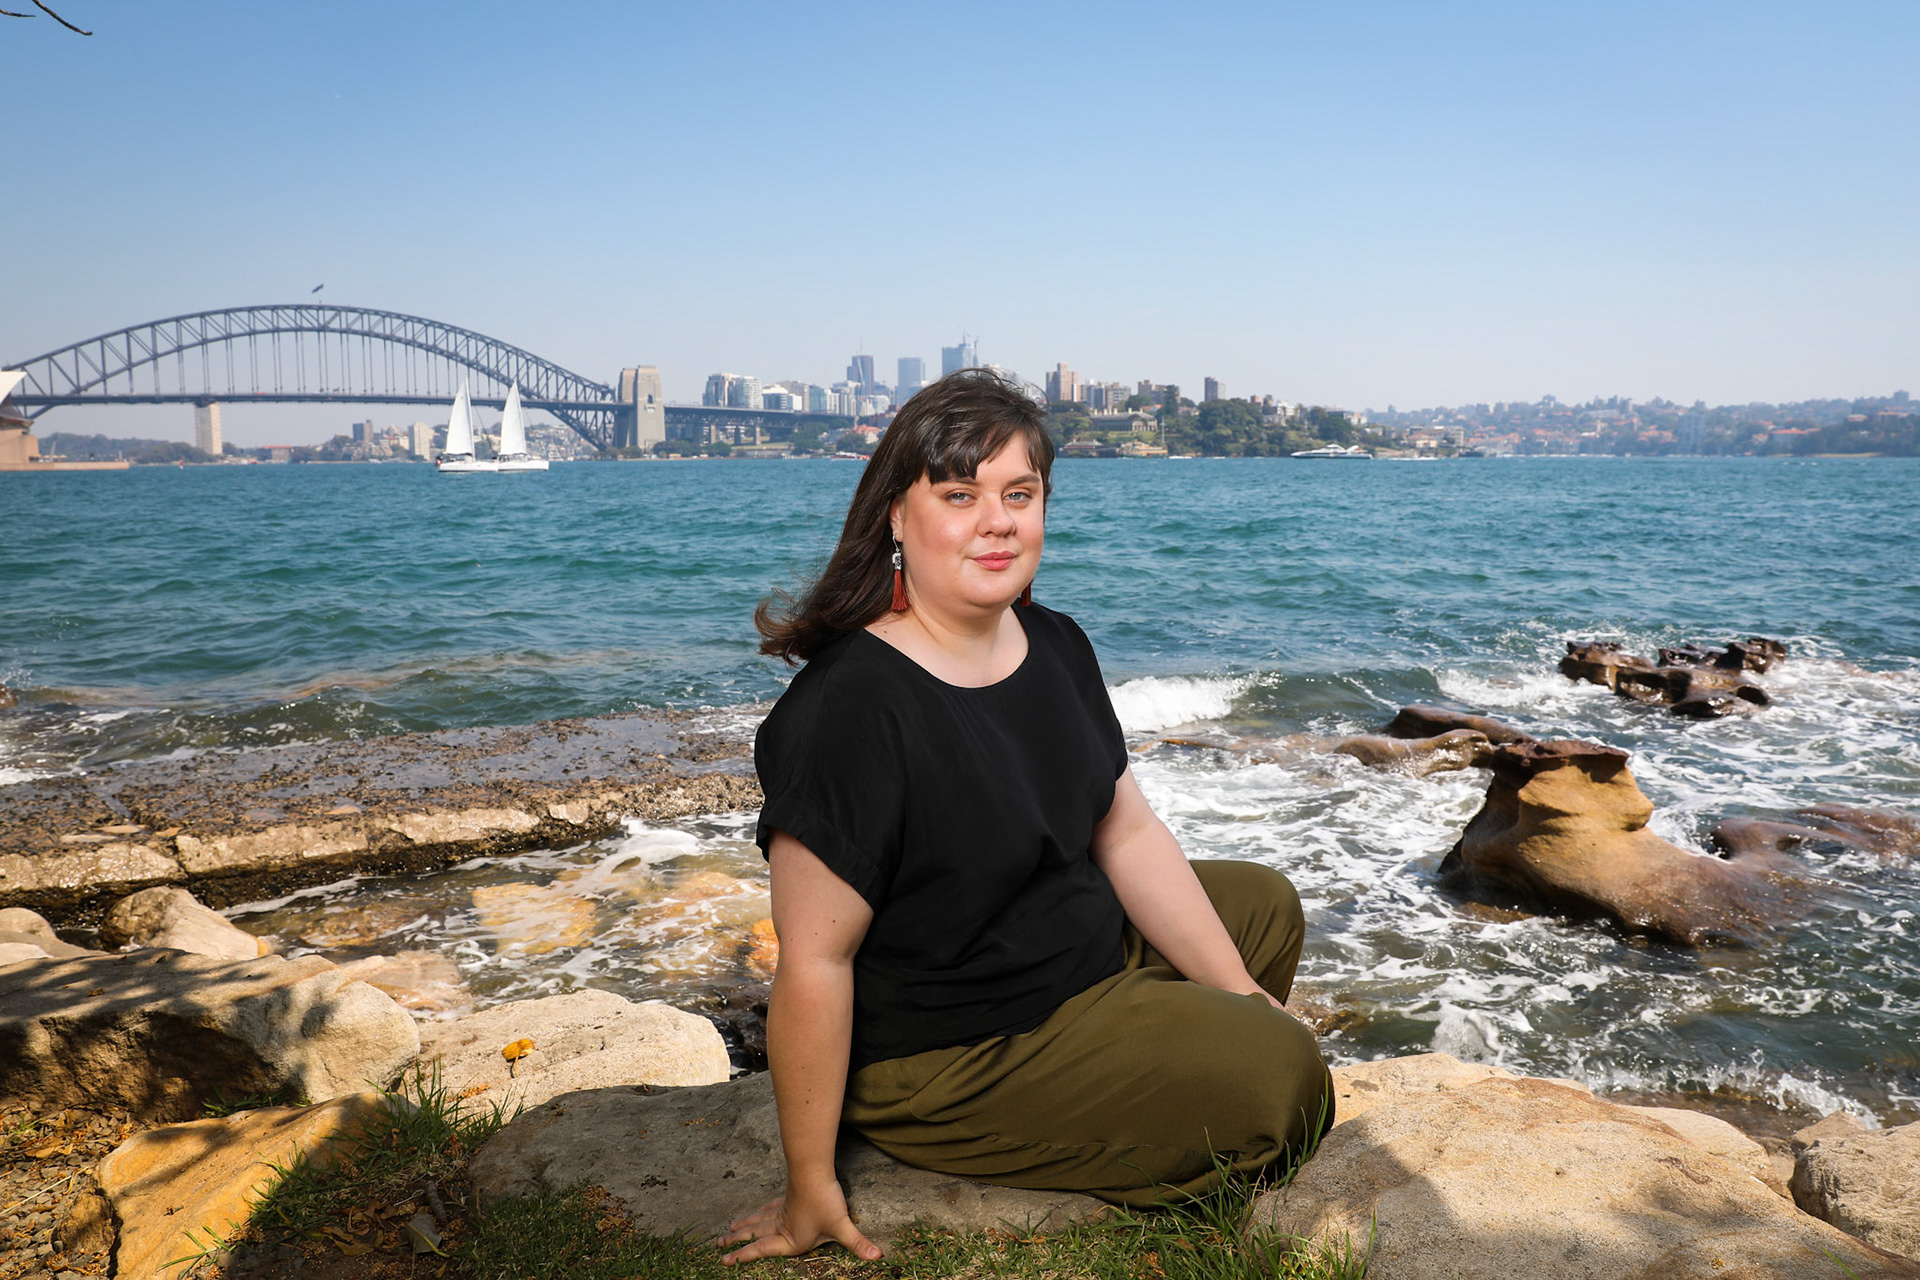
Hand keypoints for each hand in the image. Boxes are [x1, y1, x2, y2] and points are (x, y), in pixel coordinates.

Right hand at [715, 1177, 881, 1265]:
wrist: (813, 1170)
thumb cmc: (824, 1201)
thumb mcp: (842, 1225)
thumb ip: (858, 1243)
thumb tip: (877, 1256)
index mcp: (790, 1238)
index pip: (761, 1250)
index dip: (742, 1256)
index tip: (725, 1259)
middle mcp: (781, 1225)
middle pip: (753, 1235)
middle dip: (736, 1242)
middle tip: (718, 1245)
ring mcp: (781, 1210)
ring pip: (757, 1220)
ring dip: (743, 1226)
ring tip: (729, 1229)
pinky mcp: (786, 1197)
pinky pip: (767, 1208)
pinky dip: (758, 1212)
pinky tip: (757, 1211)